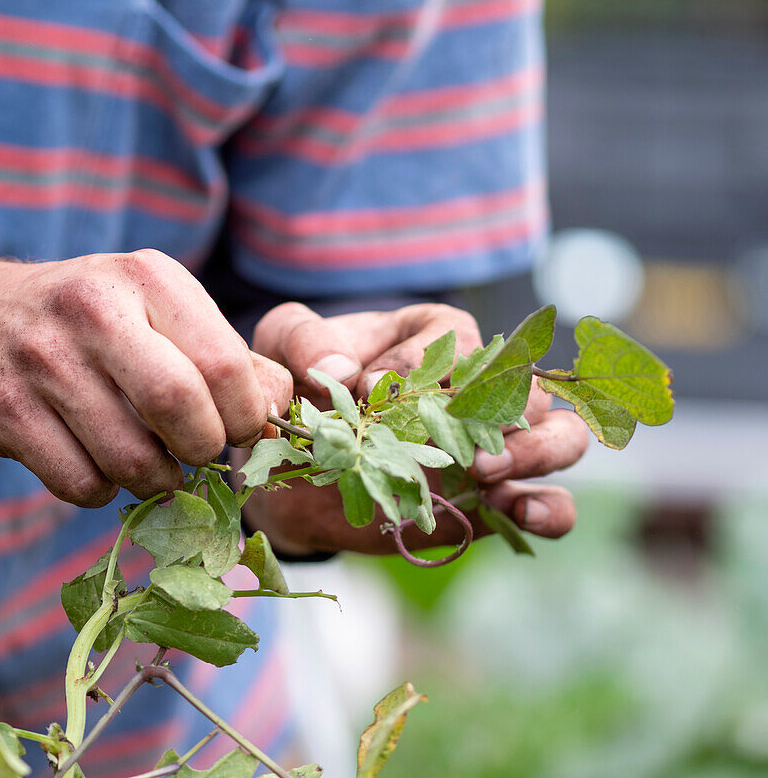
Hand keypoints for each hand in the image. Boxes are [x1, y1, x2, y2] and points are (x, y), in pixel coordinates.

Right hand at [0, 247, 290, 506]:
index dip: (246, 416)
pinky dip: (102, 490)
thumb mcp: (156, 311)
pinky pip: (79, 483)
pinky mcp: (1, 410)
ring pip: (128, 460)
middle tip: (197, 452)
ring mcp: (40, 359)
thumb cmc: (90, 322)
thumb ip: (225, 357)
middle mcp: (91, 309)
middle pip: (179, 408)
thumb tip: (281, 409)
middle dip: (203, 450)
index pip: (226, 365)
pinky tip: (97, 462)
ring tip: (150, 462)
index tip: (238, 428)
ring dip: (154, 480)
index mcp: (146, 278)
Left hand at [241, 302, 588, 554]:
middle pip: (528, 383)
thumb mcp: (284, 346)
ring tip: (484, 473)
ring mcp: (497, 444)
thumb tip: (340, 367)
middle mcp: (482, 385)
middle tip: (456, 439)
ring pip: (561, 436)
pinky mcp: (495, 498)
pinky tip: (520, 513)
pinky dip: (549, 509)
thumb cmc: (300, 388)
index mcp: (438, 333)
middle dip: (499, 410)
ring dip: (536, 452)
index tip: (367, 393)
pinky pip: (553, 503)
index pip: (453, 342)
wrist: (296, 467)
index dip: (415, 369)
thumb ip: (305, 340)